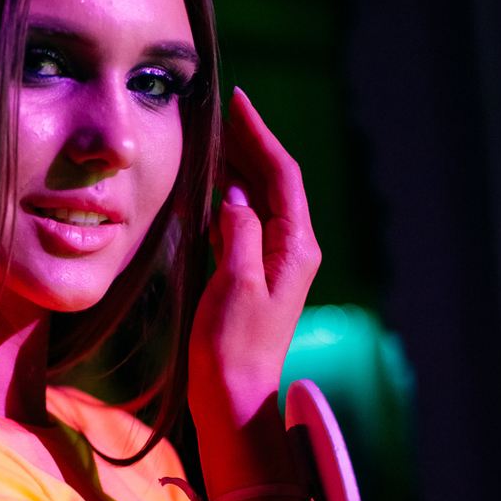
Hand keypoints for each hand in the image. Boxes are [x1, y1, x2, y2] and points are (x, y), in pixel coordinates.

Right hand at [187, 88, 320, 493]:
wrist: (233, 399)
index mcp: (296, 246)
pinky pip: (240, 223)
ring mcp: (271, 263)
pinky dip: (223, 198)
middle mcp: (291, 249)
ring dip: (234, 167)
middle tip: (217, 110)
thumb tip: (230, 191)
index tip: (237, 100)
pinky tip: (204, 187)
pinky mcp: (250, 276)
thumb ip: (237, 230)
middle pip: (271, 181)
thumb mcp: (235, 283)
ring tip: (208, 137)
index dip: (259, 134)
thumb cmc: (234, 348)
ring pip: (255, 199)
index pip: (280, 174)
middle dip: (247, 143)